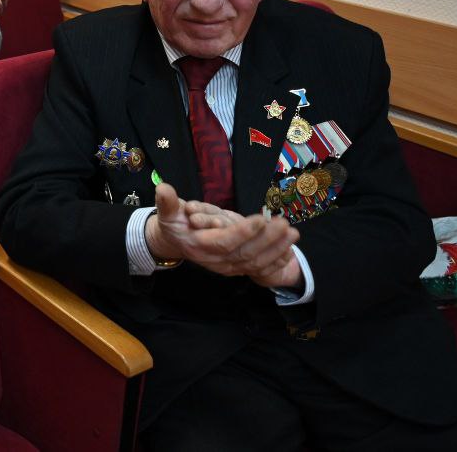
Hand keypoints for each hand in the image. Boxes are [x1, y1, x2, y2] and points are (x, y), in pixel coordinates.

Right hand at [146, 183, 300, 285]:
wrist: (174, 244)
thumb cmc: (172, 224)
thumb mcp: (166, 211)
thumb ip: (167, 201)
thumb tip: (163, 188)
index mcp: (200, 245)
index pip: (225, 241)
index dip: (243, 232)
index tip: (261, 218)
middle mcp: (215, 260)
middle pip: (245, 252)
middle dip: (267, 239)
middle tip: (284, 223)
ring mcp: (227, 267)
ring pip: (256, 261)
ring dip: (276, 249)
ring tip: (293, 233)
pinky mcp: (236, 268)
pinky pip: (259, 269)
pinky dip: (275, 261)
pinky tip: (289, 250)